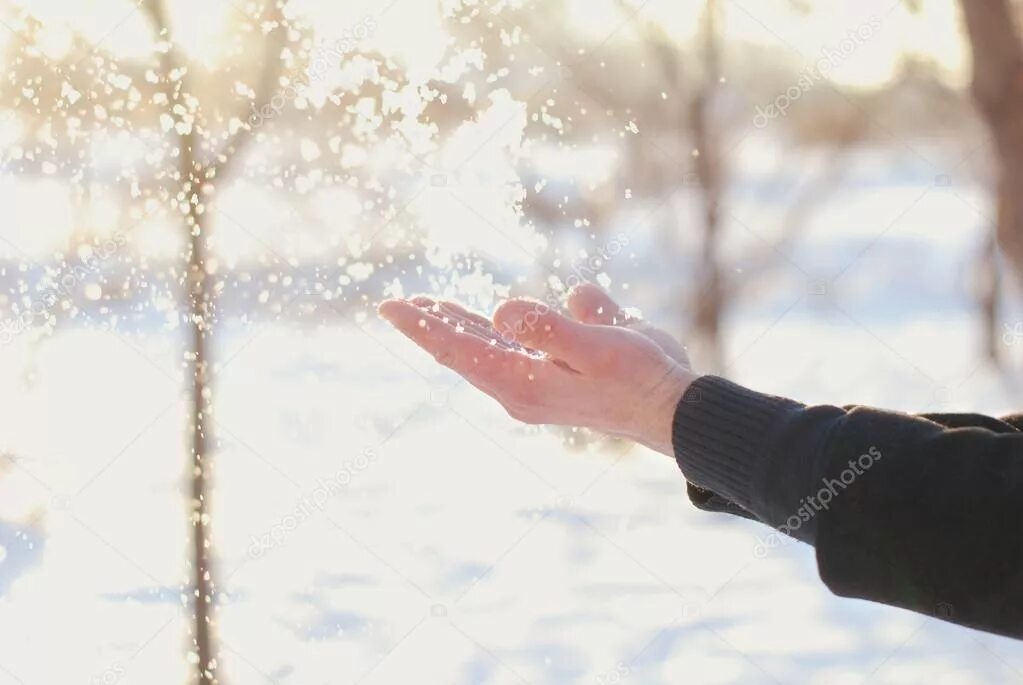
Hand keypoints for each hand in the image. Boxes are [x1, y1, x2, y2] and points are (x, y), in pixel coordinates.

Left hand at [377, 284, 698, 456]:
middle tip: (396, 304)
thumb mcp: (599, 348)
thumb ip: (550, 330)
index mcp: (522, 383)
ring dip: (455, 328)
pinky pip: (510, 352)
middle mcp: (521, 388)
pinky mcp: (554, 378)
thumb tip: (501, 311)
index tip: (388, 306)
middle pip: (461, 351)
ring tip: (428, 308)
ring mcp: (536, 385)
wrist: (674, 410)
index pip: (457, 349)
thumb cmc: (641, 377)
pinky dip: (488, 332)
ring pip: (483, 351)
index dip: (422, 327)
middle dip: (430, 326)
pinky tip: (488, 319)